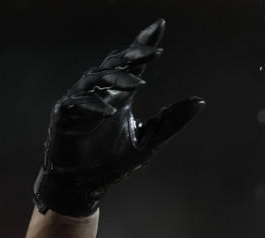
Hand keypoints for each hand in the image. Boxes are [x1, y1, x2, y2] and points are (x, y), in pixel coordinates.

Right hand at [33, 19, 204, 215]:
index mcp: (119, 96)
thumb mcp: (150, 141)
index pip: (132, 63)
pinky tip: (110, 110)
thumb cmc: (112, 162)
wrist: (86, 186)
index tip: (160, 26)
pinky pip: (76, 104)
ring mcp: (79, 103)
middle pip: (114, 64)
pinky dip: (92, 105)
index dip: (143, 44)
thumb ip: (172, 121)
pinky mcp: (64, 117)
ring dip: (116, 78)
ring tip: (138, 83)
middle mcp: (99, 93)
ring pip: (95, 79)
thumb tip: (200, 101)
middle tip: (153, 50)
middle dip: (133, 53)